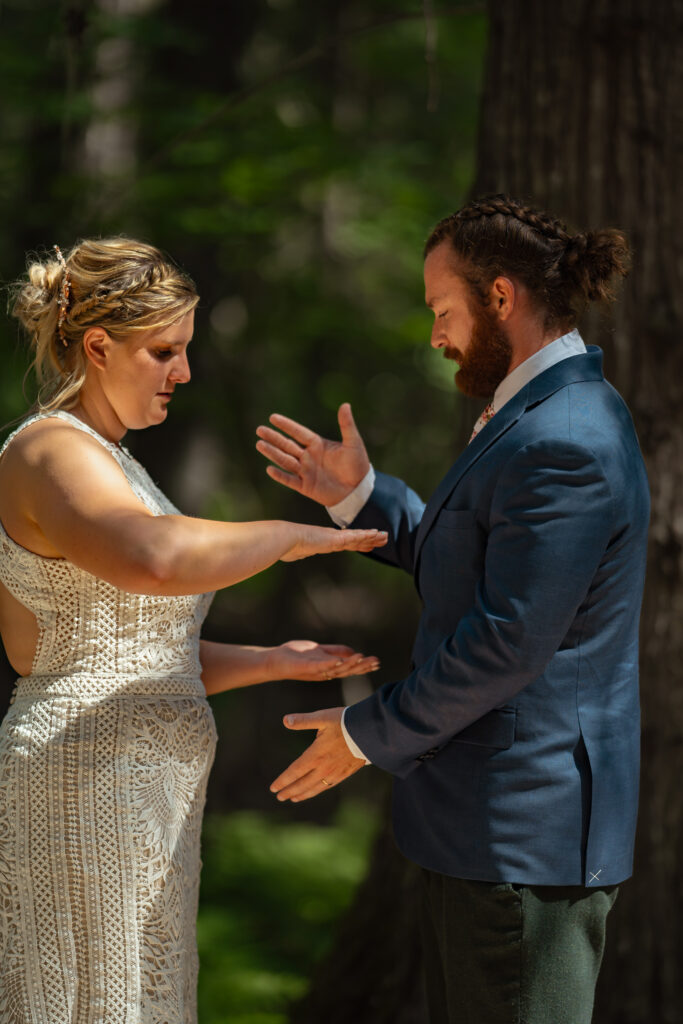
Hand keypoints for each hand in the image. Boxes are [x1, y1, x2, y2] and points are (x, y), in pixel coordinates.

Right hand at [256, 403, 370, 505]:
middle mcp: (308, 457)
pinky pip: (290, 480)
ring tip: (259, 444)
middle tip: (259, 429)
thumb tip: (345, 404)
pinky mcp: (306, 487)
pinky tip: (269, 469)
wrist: (358, 490)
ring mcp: (306, 472)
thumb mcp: (353, 443)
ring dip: (273, 453)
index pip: (298, 433)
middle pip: (287, 445)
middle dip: (274, 438)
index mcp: (317, 444)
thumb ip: (346, 425)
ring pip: (285, 460)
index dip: (286, 425)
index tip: (273, 417)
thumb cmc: (357, 465)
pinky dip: (280, 475)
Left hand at [270, 640, 379, 680]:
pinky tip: (339, 660)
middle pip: (346, 671)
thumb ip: (335, 651)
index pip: (349, 668)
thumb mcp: (319, 651)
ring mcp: (315, 671)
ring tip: (362, 658)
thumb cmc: (295, 656)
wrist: (274, 660)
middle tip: (376, 662)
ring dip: (349, 665)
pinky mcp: (304, 667)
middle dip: (361, 666)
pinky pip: (319, 667)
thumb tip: (352, 651)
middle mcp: (324, 672)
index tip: (376, 662)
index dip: (362, 666)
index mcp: (329, 668)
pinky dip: (329, 664)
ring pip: (335, 669)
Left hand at [270, 707, 364, 800]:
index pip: (294, 771)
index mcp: (315, 755)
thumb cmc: (345, 722)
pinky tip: (315, 790)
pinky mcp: (345, 773)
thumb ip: (303, 721)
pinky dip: (318, 790)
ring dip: (302, 794)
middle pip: (302, 784)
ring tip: (294, 798)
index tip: (273, 788)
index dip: (283, 780)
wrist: (371, 733)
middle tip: (279, 797)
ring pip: (315, 788)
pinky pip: (328, 786)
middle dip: (289, 791)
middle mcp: (323, 768)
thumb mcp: (322, 717)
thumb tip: (285, 720)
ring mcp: (334, 773)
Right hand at [281, 523, 385, 561]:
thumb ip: (298, 553)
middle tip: (383, 538)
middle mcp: (332, 538)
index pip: (345, 543)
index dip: (357, 543)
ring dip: (373, 537)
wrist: (284, 539)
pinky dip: (366, 536)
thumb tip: (294, 554)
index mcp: (324, 542)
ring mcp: (335, 537)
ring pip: (359, 537)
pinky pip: (355, 537)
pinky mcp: (335, 539)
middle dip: (369, 539)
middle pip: (355, 539)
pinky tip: (376, 534)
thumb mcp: (295, 552)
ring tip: (385, 536)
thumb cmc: (286, 546)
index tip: (367, 544)